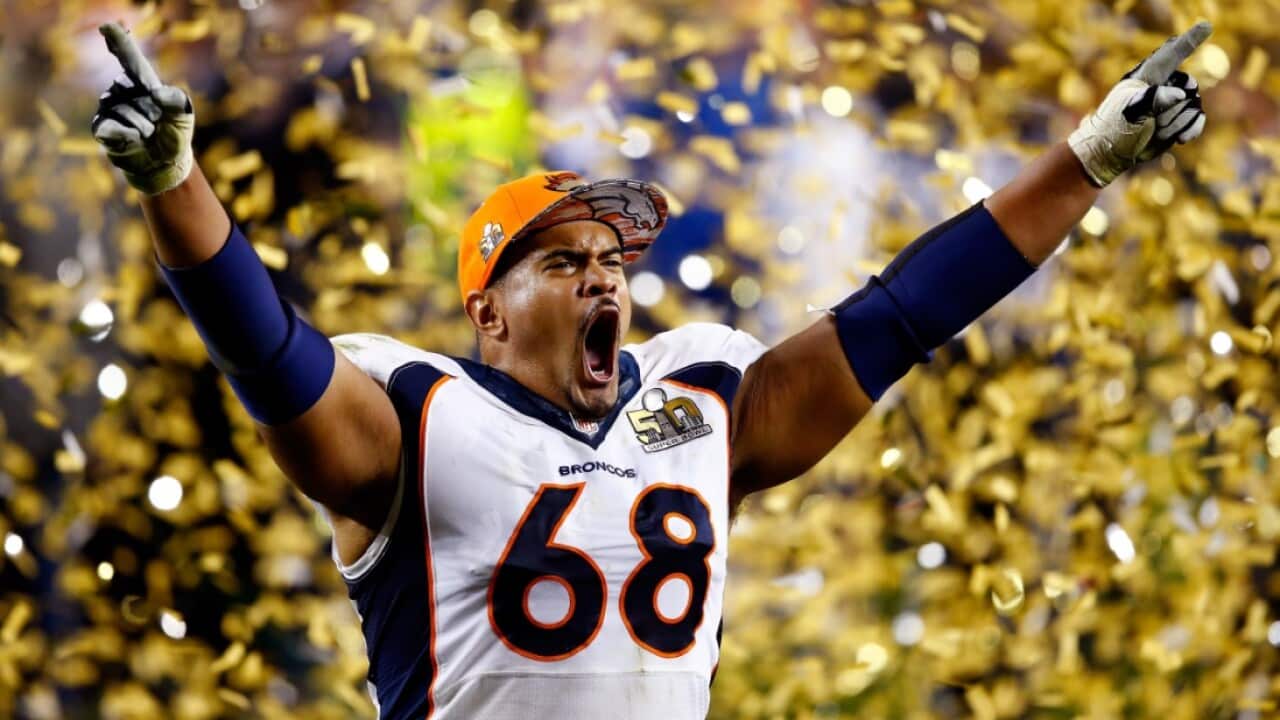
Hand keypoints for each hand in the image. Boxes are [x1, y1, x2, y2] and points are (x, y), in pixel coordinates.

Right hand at [91, 23, 194, 195]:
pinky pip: (111, 127)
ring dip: (143, 128)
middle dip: (151, 111)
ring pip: (124, 111)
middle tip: (157, 125)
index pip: (130, 58)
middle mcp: (123, 90)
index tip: (107, 27)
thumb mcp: (184, 117)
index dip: (118, 42)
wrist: (164, 164)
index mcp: (144, 82)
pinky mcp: (102, 127)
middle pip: (130, 89)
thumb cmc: (174, 135)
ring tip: (148, 135)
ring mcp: (109, 108)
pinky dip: (128, 136)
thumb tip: (156, 93)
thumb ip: (177, 101)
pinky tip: (136, 141)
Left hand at [1068, 21, 1211, 186]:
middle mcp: (1162, 86)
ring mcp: (1170, 104)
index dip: (1190, 40)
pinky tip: (1180, 139)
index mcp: (1147, 77)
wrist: (1109, 154)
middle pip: (1188, 86)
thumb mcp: (1129, 111)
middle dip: (1176, 107)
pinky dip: (1192, 128)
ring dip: (1177, 123)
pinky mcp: (1176, 121)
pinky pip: (1197, 119)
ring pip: (1193, 106)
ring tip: (1156, 131)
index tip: (1206, 27)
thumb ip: (1154, 99)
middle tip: (1155, 121)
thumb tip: (1179, 95)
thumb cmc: (1113, 128)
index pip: (1172, 55)